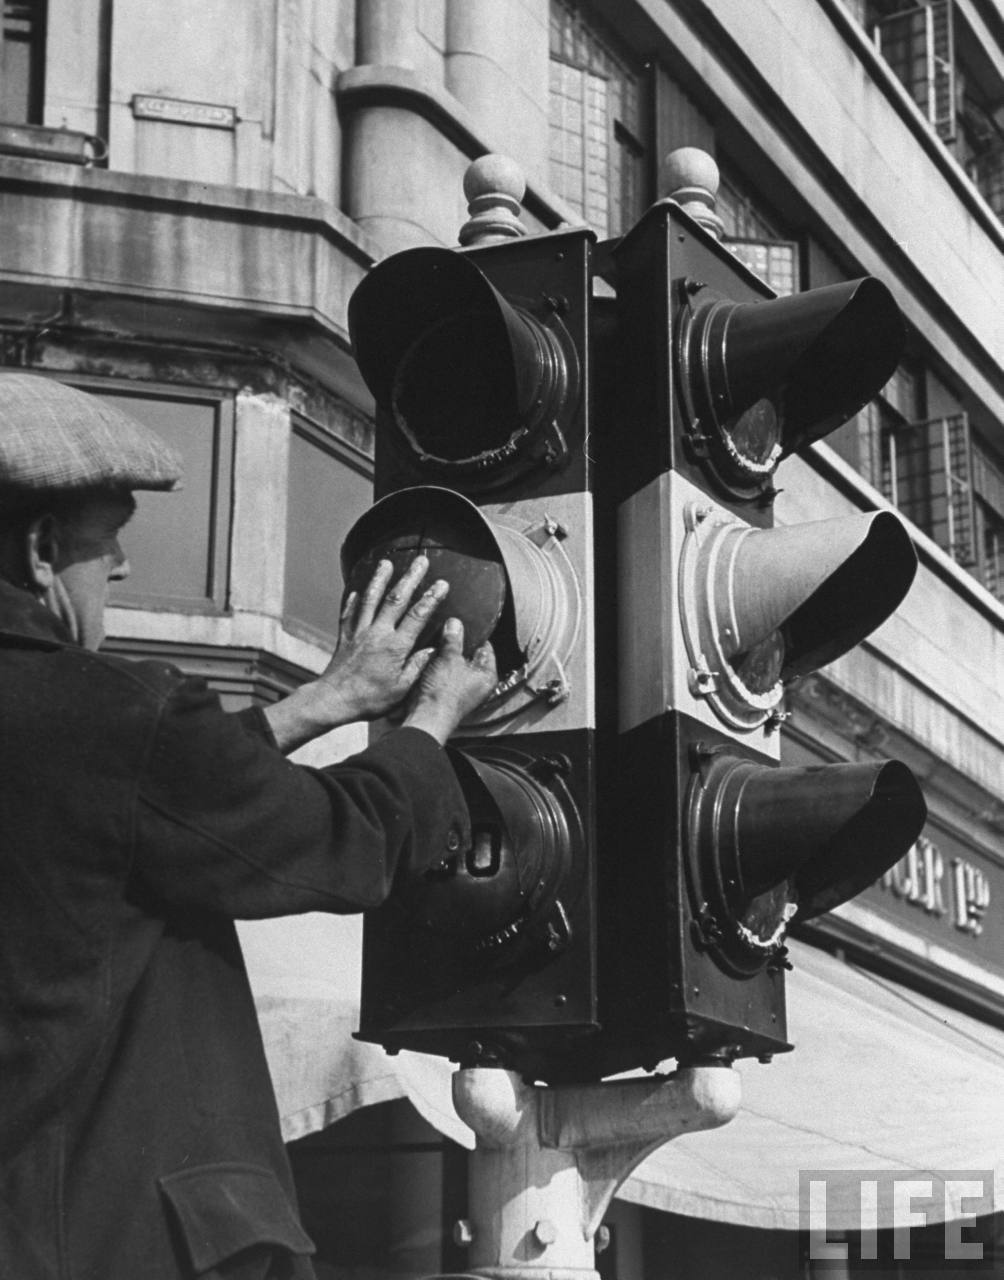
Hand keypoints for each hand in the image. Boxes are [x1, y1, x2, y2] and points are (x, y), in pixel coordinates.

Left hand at [318, 554, 449, 722]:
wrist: (334, 699)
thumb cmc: (370, 699)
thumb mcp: (401, 689)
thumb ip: (417, 667)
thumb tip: (432, 650)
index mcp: (395, 646)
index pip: (417, 616)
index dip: (431, 598)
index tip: (441, 584)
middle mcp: (377, 633)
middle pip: (396, 599)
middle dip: (410, 577)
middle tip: (421, 561)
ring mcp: (359, 632)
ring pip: (371, 599)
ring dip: (380, 579)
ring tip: (387, 563)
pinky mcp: (345, 637)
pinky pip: (350, 613)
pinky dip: (354, 600)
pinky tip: (357, 590)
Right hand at [402, 617, 497, 744]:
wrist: (427, 716)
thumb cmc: (444, 692)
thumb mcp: (449, 658)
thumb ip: (453, 639)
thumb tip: (455, 623)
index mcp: (488, 675)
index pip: (486, 647)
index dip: (474, 633)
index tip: (462, 622)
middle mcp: (479, 684)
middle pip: (470, 656)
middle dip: (458, 644)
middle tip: (446, 630)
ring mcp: (465, 690)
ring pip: (457, 665)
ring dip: (447, 656)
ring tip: (437, 644)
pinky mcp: (450, 694)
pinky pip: (447, 674)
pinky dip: (441, 667)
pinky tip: (431, 659)